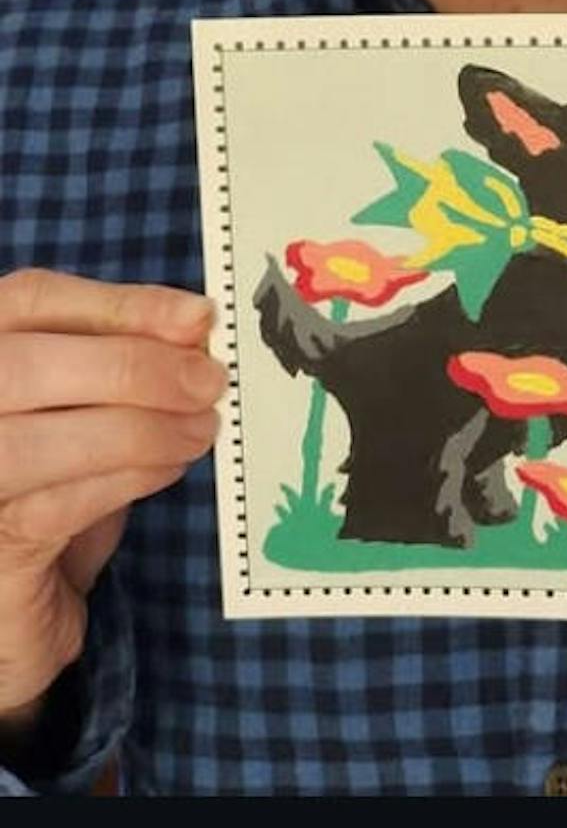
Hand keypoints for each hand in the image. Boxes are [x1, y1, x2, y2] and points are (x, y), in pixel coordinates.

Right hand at [0, 269, 225, 720]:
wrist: (16, 605)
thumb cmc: (52, 492)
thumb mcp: (86, 415)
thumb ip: (122, 368)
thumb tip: (195, 329)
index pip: (28, 300)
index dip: (118, 303)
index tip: (200, 316)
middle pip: (22, 363)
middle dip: (132, 366)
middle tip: (209, 382)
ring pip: (30, 439)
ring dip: (138, 430)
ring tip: (200, 429)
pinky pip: (50, 508)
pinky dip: (125, 480)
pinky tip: (170, 467)